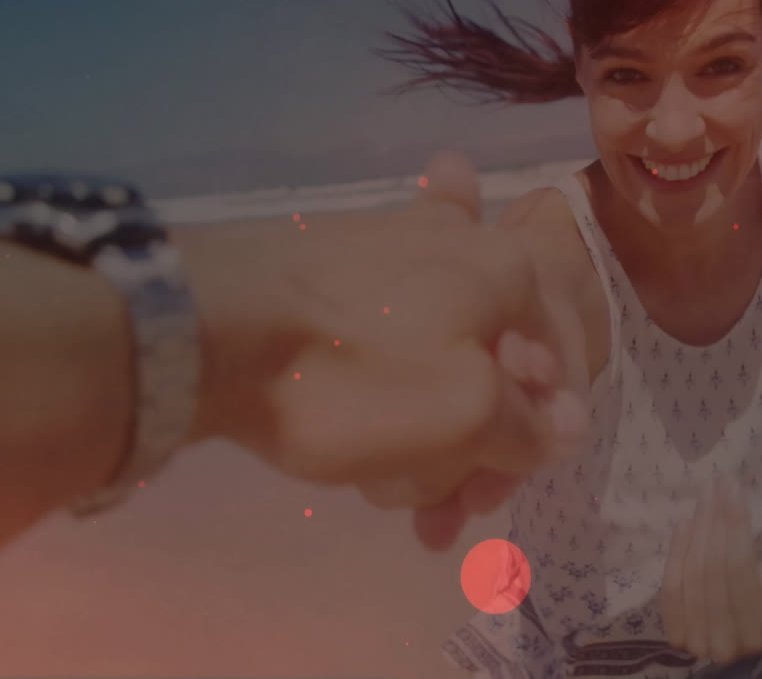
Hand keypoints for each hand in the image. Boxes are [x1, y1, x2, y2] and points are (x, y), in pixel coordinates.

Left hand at [176, 151, 587, 544]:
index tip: (487, 499)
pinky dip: (381, 389)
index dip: (539, 442)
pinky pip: (382, 336)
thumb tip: (566, 425)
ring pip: (435, 355)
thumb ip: (529, 426)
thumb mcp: (463, 416)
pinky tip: (359, 432)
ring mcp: (385, 245)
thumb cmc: (348, 377)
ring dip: (422, 432)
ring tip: (380, 489)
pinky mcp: (325, 266)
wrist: (194, 326)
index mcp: (506, 269)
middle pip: (496, 362)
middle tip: (435, 518)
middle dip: (473, 447)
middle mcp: (457, 244)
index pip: (562, 364)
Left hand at [661, 482, 761, 665]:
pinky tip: (686, 522)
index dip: (735, 528)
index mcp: (758, 636)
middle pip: (710, 572)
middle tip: (719, 484)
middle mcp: (722, 646)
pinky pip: (670, 585)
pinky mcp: (674, 632)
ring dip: (696, 530)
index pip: (740, 573)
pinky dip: (676, 551)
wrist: (754, 630)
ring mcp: (693, 642)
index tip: (735, 490)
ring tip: (706, 495)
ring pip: (688, 576)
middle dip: (714, 522)